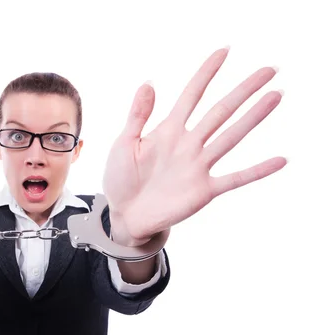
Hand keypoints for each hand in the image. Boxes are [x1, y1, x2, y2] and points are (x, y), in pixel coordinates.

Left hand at [102, 47, 286, 240]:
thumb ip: (138, 115)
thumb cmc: (121, 177)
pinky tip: (280, 160)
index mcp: (168, 130)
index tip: (224, 52)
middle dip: (243, 90)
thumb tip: (148, 83)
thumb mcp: (124, 143)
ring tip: (274, 97)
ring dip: (253, 118)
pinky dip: (257, 170)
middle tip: (268, 70)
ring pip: (231, 137)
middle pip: (220, 111)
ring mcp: (199, 166)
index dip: (206, 73)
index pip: (192, 95)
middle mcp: (188, 144)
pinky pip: (235, 178)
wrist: (125, 214)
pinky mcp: (204, 190)